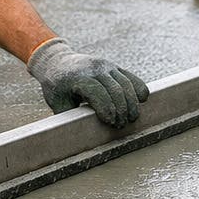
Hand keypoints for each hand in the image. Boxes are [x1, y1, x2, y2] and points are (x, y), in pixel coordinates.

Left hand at [27, 38, 148, 127]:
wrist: (57, 62)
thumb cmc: (57, 87)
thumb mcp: (57, 102)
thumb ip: (69, 117)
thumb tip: (79, 136)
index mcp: (78, 78)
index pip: (97, 92)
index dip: (106, 109)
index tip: (111, 123)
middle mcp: (94, 69)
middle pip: (115, 89)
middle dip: (121, 110)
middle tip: (121, 125)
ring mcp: (105, 65)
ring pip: (125, 83)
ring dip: (131, 102)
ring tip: (132, 118)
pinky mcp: (113, 66)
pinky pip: (130, 76)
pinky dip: (138, 88)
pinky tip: (142, 101)